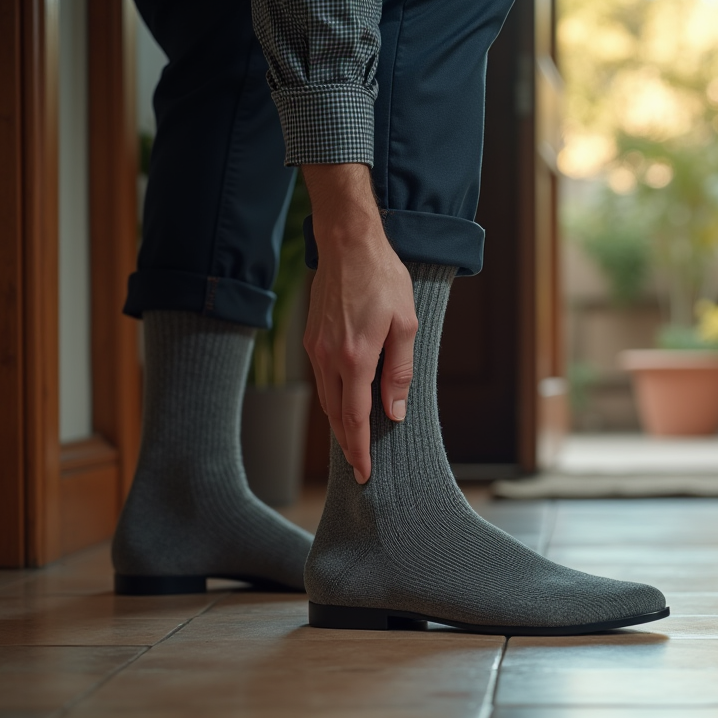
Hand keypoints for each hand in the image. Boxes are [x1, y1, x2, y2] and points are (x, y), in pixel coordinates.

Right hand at [302, 164, 416, 483]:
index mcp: (356, 358)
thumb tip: (393, 412)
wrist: (348, 244)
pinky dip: (334, 400)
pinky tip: (346, 406)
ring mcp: (316, 349)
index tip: (364, 473)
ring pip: (327, 399)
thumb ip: (399, 372)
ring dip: (340, 424)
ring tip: (354, 445)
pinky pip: (322, 380)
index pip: (355, 418)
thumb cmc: (383, 280)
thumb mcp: (405, 326)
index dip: (360, 449)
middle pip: (336, 415)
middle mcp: (329, 358)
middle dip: (349, 445)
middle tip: (359, 469)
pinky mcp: (312, 339)